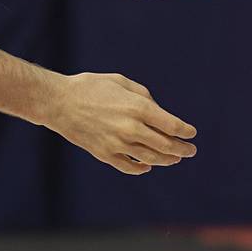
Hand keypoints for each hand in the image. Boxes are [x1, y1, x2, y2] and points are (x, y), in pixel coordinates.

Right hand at [43, 72, 196, 174]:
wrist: (59, 102)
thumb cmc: (92, 87)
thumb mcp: (122, 82)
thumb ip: (144, 97)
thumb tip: (158, 112)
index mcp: (138, 107)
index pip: (172, 125)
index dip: (185, 131)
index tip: (191, 133)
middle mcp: (131, 128)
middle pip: (166, 146)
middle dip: (182, 149)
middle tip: (191, 151)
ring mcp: (118, 144)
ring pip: (150, 159)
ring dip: (166, 160)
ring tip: (175, 159)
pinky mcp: (105, 155)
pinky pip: (129, 167)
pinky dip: (142, 168)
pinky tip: (148, 166)